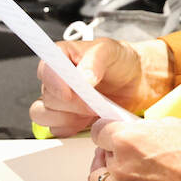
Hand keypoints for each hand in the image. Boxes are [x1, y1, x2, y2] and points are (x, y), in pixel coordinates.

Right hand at [29, 38, 171, 136]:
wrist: (136, 80)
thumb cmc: (121, 61)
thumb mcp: (110, 51)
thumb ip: (95, 61)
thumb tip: (82, 78)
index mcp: (62, 56)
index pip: (45, 69)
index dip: (54, 82)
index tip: (70, 92)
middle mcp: (56, 79)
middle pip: (47, 97)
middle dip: (72, 103)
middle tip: (94, 102)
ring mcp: (59, 101)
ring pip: (44, 115)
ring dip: (67, 118)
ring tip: (92, 112)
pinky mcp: (66, 119)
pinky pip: (56, 129)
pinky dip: (71, 129)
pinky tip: (88, 121)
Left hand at [89, 118, 180, 180]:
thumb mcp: (170, 126)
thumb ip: (143, 129)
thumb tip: (131, 130)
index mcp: (128, 141)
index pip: (99, 132)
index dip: (106, 131)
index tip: (109, 133)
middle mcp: (121, 166)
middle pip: (98, 156)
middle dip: (108, 151)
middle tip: (119, 150)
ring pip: (98, 180)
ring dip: (106, 172)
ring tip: (121, 169)